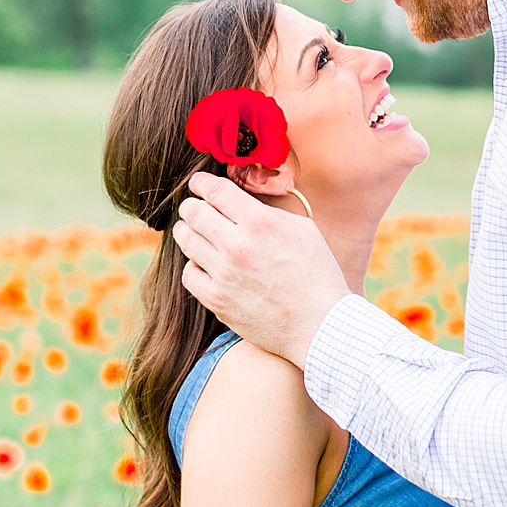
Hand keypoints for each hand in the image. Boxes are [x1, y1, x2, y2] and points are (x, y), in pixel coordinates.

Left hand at [172, 173, 352, 367]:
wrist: (320, 324)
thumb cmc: (318, 275)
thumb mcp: (303, 230)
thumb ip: (268, 212)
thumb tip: (240, 204)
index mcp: (259, 223)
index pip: (215, 190)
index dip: (201, 183)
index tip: (198, 184)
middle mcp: (236, 245)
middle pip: (193, 212)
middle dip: (191, 205)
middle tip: (193, 208)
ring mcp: (223, 274)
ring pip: (186, 240)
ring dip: (186, 231)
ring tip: (192, 231)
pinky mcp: (216, 300)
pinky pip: (188, 274)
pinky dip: (193, 265)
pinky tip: (203, 263)